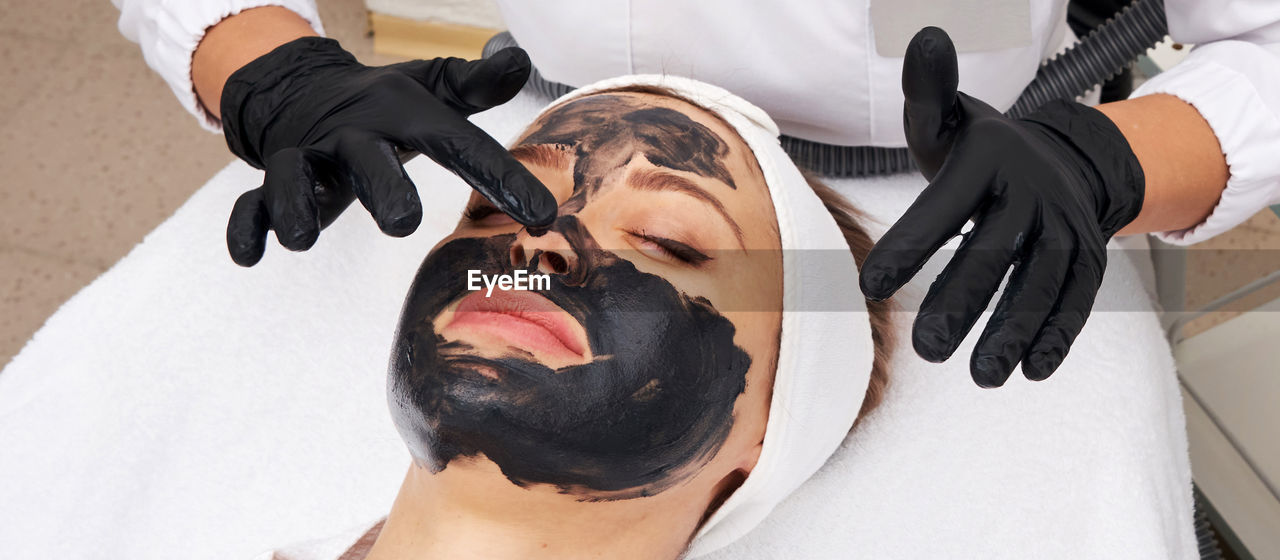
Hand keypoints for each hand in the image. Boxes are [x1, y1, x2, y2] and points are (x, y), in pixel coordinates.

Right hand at [220, 37, 556, 265]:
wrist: (305, 92)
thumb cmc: (385, 107)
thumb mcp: (432, 91)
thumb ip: (476, 85)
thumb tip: (519, 61)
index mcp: (400, 113)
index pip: (455, 142)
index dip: (498, 175)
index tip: (542, 214)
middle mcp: (352, 135)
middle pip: (364, 158)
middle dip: (381, 188)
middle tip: (403, 223)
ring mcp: (308, 159)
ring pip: (293, 177)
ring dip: (294, 205)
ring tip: (302, 239)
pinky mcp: (273, 183)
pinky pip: (250, 204)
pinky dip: (245, 227)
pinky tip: (249, 255)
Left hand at [859, 27, 1144, 386]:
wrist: (1056, 157)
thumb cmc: (977, 150)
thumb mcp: (947, 120)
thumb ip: (927, 93)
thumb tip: (926, 38)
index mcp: (989, 160)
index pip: (945, 204)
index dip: (911, 245)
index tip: (871, 288)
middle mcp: (1033, 191)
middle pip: (997, 251)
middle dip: (963, 301)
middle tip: (926, 348)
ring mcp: (1066, 225)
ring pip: (1042, 282)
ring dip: (1013, 331)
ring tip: (978, 375)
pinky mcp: (1087, 256)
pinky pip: (1077, 299)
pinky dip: (1059, 335)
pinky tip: (1031, 371)